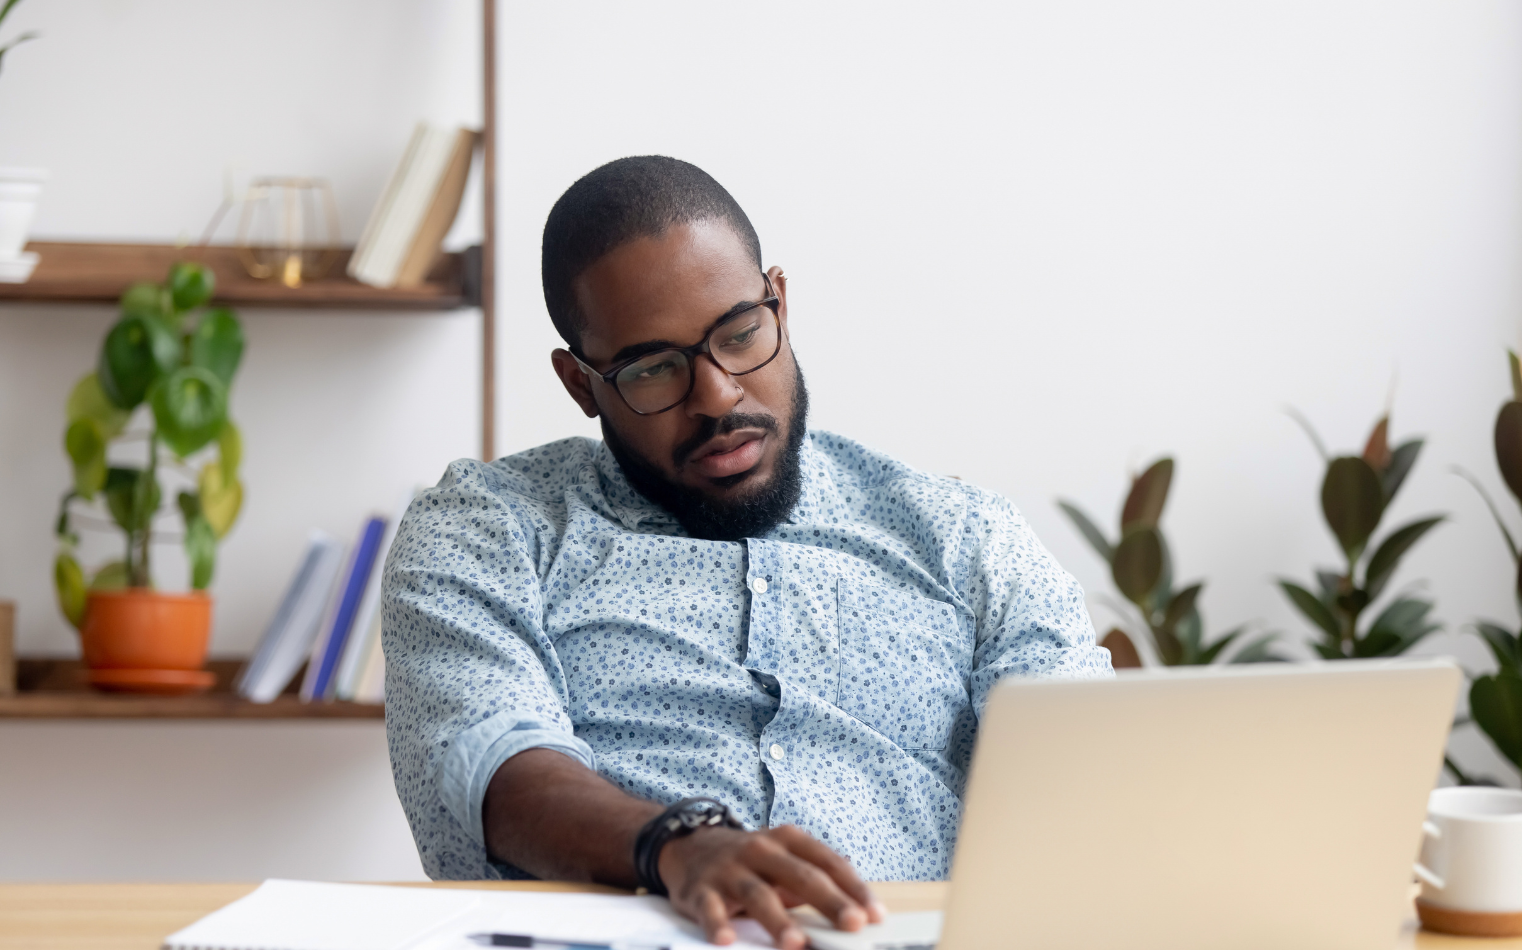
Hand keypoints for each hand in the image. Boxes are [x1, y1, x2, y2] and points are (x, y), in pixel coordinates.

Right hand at [657, 823, 886, 948]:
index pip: (827, 863)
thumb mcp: (784, 857)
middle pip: (800, 877)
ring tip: (795, 943)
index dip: (853, 888)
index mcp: (787, 841)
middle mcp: (760, 850)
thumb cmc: (749, 860)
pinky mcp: (701, 889)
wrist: (687, 846)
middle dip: (829, 902)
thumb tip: (863, 901)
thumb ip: (818, 875)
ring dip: (778, 920)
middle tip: (852, 924)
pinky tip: (726, 940)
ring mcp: (729, 869)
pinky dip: (717, 924)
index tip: (874, 913)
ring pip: (758, 894)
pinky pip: (709, 908)